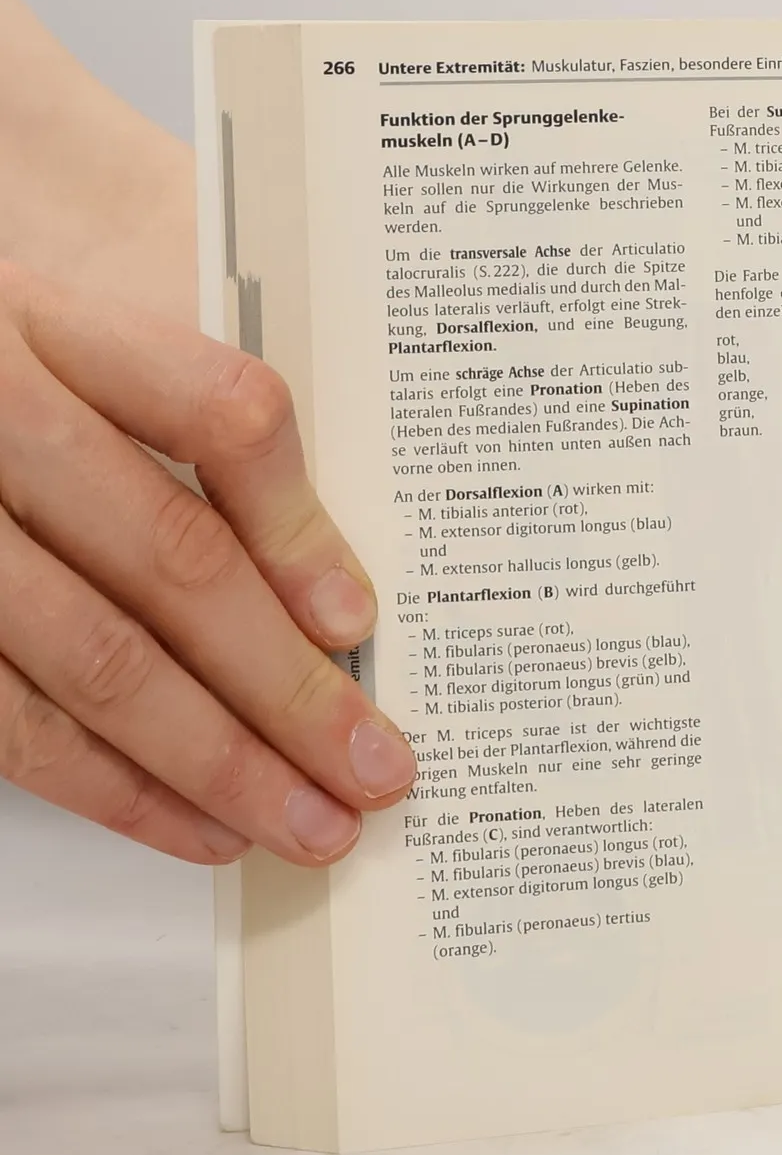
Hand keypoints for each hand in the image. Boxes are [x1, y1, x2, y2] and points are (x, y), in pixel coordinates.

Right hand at [0, 259, 415, 864]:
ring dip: (222, 762)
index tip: (357, 622)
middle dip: (289, 687)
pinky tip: (198, 823)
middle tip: (373, 767)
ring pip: (100, 661)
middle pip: (174, 560)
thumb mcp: (59, 360)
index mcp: (52, 331)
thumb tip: (319, 598)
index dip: (298, 526)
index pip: (216, 412)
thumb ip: (171, 439)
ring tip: (310, 823)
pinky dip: (119, 789)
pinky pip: (15, 724)